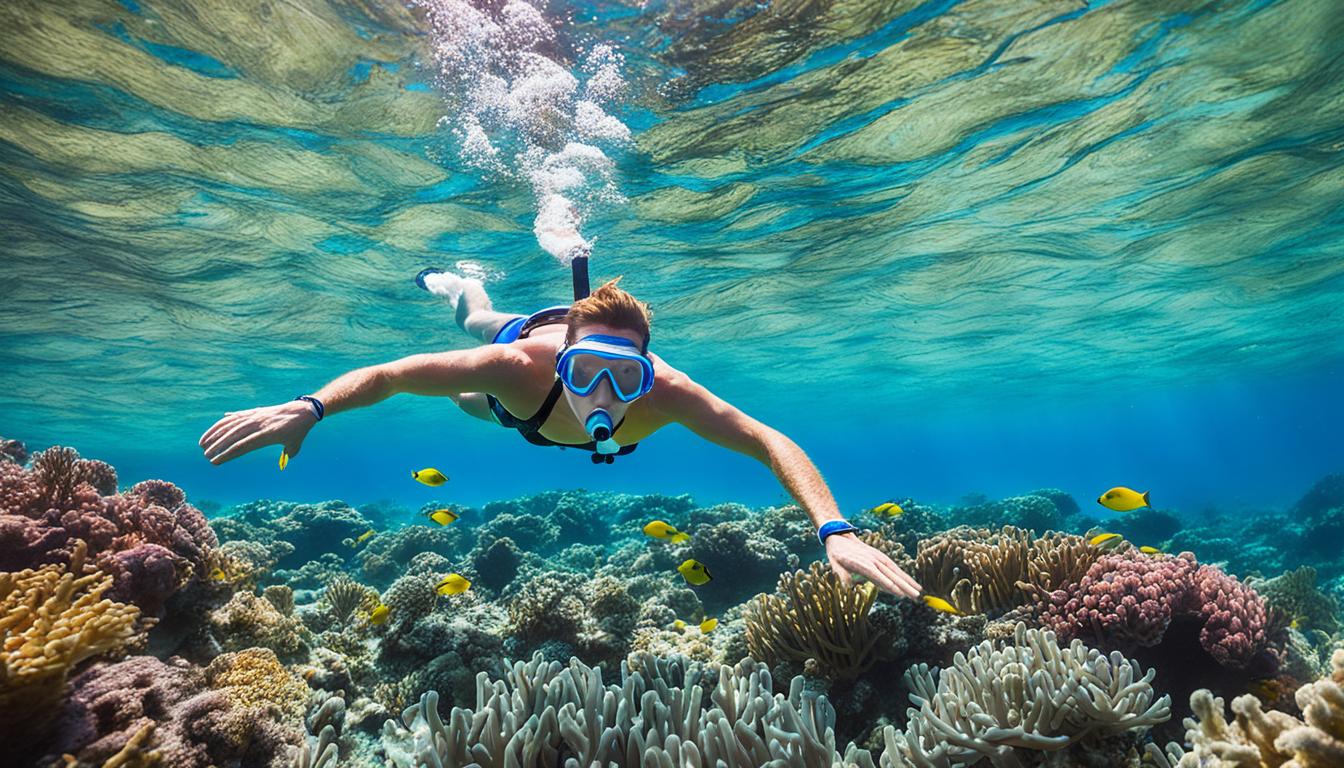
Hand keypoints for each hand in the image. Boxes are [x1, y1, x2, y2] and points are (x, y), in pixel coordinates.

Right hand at [199, 401, 315, 464]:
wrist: (302, 409)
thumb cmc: (299, 430)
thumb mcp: (295, 444)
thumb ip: (288, 454)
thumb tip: (284, 460)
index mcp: (266, 435)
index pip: (242, 446)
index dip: (227, 454)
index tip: (215, 462)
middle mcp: (258, 424)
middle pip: (233, 436)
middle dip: (217, 446)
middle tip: (206, 455)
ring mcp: (254, 417)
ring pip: (229, 425)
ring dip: (214, 434)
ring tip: (202, 444)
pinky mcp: (253, 412)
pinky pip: (234, 417)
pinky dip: (221, 424)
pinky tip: (212, 432)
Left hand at [825, 533, 921, 599]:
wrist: (841, 536)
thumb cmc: (837, 554)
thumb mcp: (834, 564)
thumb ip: (841, 576)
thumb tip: (847, 588)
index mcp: (862, 563)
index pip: (877, 575)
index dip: (888, 584)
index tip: (899, 593)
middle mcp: (874, 560)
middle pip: (891, 574)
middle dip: (905, 586)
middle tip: (916, 597)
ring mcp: (879, 558)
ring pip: (896, 571)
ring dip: (908, 581)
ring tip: (919, 592)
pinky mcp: (882, 558)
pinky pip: (894, 568)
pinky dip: (904, 576)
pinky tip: (911, 584)